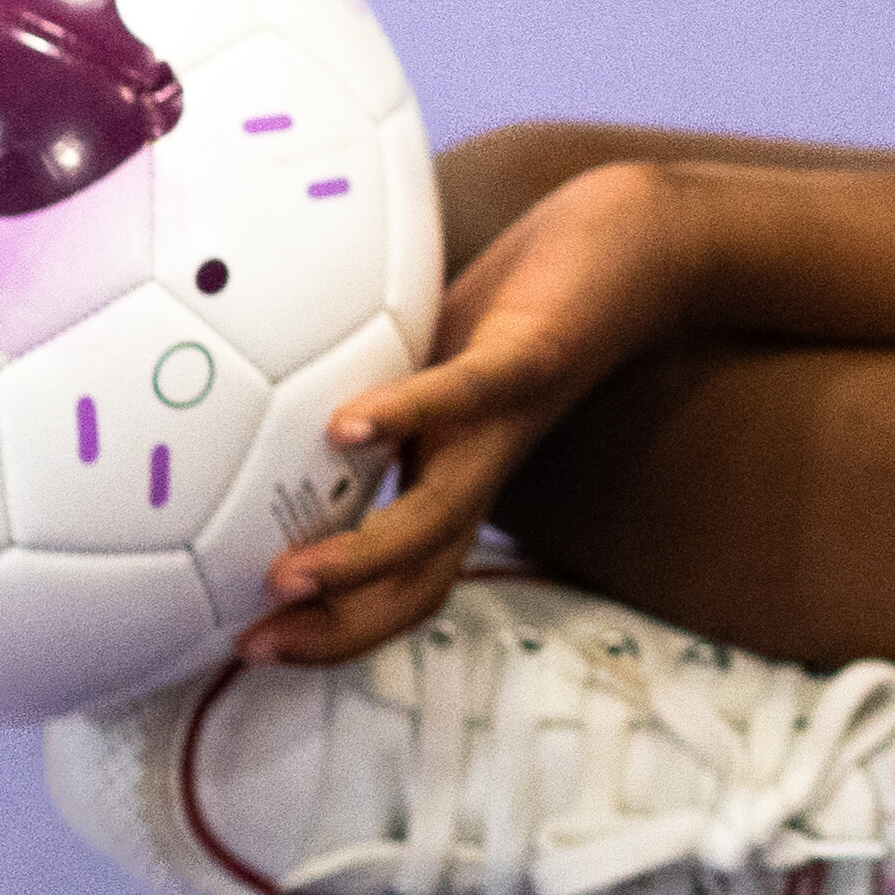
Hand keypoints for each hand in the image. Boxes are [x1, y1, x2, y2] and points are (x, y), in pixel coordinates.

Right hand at [247, 162, 713, 655]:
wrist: (642, 248)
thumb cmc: (524, 307)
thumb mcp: (425, 363)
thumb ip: (369, 394)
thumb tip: (280, 403)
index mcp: (453, 477)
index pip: (397, 583)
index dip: (332, 627)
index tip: (252, 646)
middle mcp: (482, 469)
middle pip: (417, 584)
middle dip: (336, 627)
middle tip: (256, 645)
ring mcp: (509, 421)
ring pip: (440, 516)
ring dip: (362, 558)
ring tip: (288, 578)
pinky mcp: (532, 357)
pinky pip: (468, 395)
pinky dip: (408, 415)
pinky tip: (347, 428)